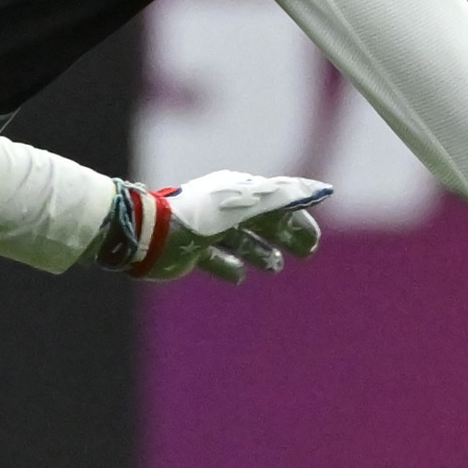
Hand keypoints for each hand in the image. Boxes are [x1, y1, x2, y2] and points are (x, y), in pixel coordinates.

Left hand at [103, 171, 332, 279]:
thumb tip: (317, 191)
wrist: (150, 234)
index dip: (297, 221)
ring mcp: (207, 230)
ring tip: (275, 268)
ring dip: (261, 252)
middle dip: (285, 236)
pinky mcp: (190, 252)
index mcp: (237, 194)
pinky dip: (229, 266)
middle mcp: (224, 209)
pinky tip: (240, 277)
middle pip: (262, 222)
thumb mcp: (243, 205)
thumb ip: (280, 198)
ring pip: (241, 241)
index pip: (276, 205)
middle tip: (307, 253)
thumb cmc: (199, 216)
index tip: (314, 240)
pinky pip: (215, 259)